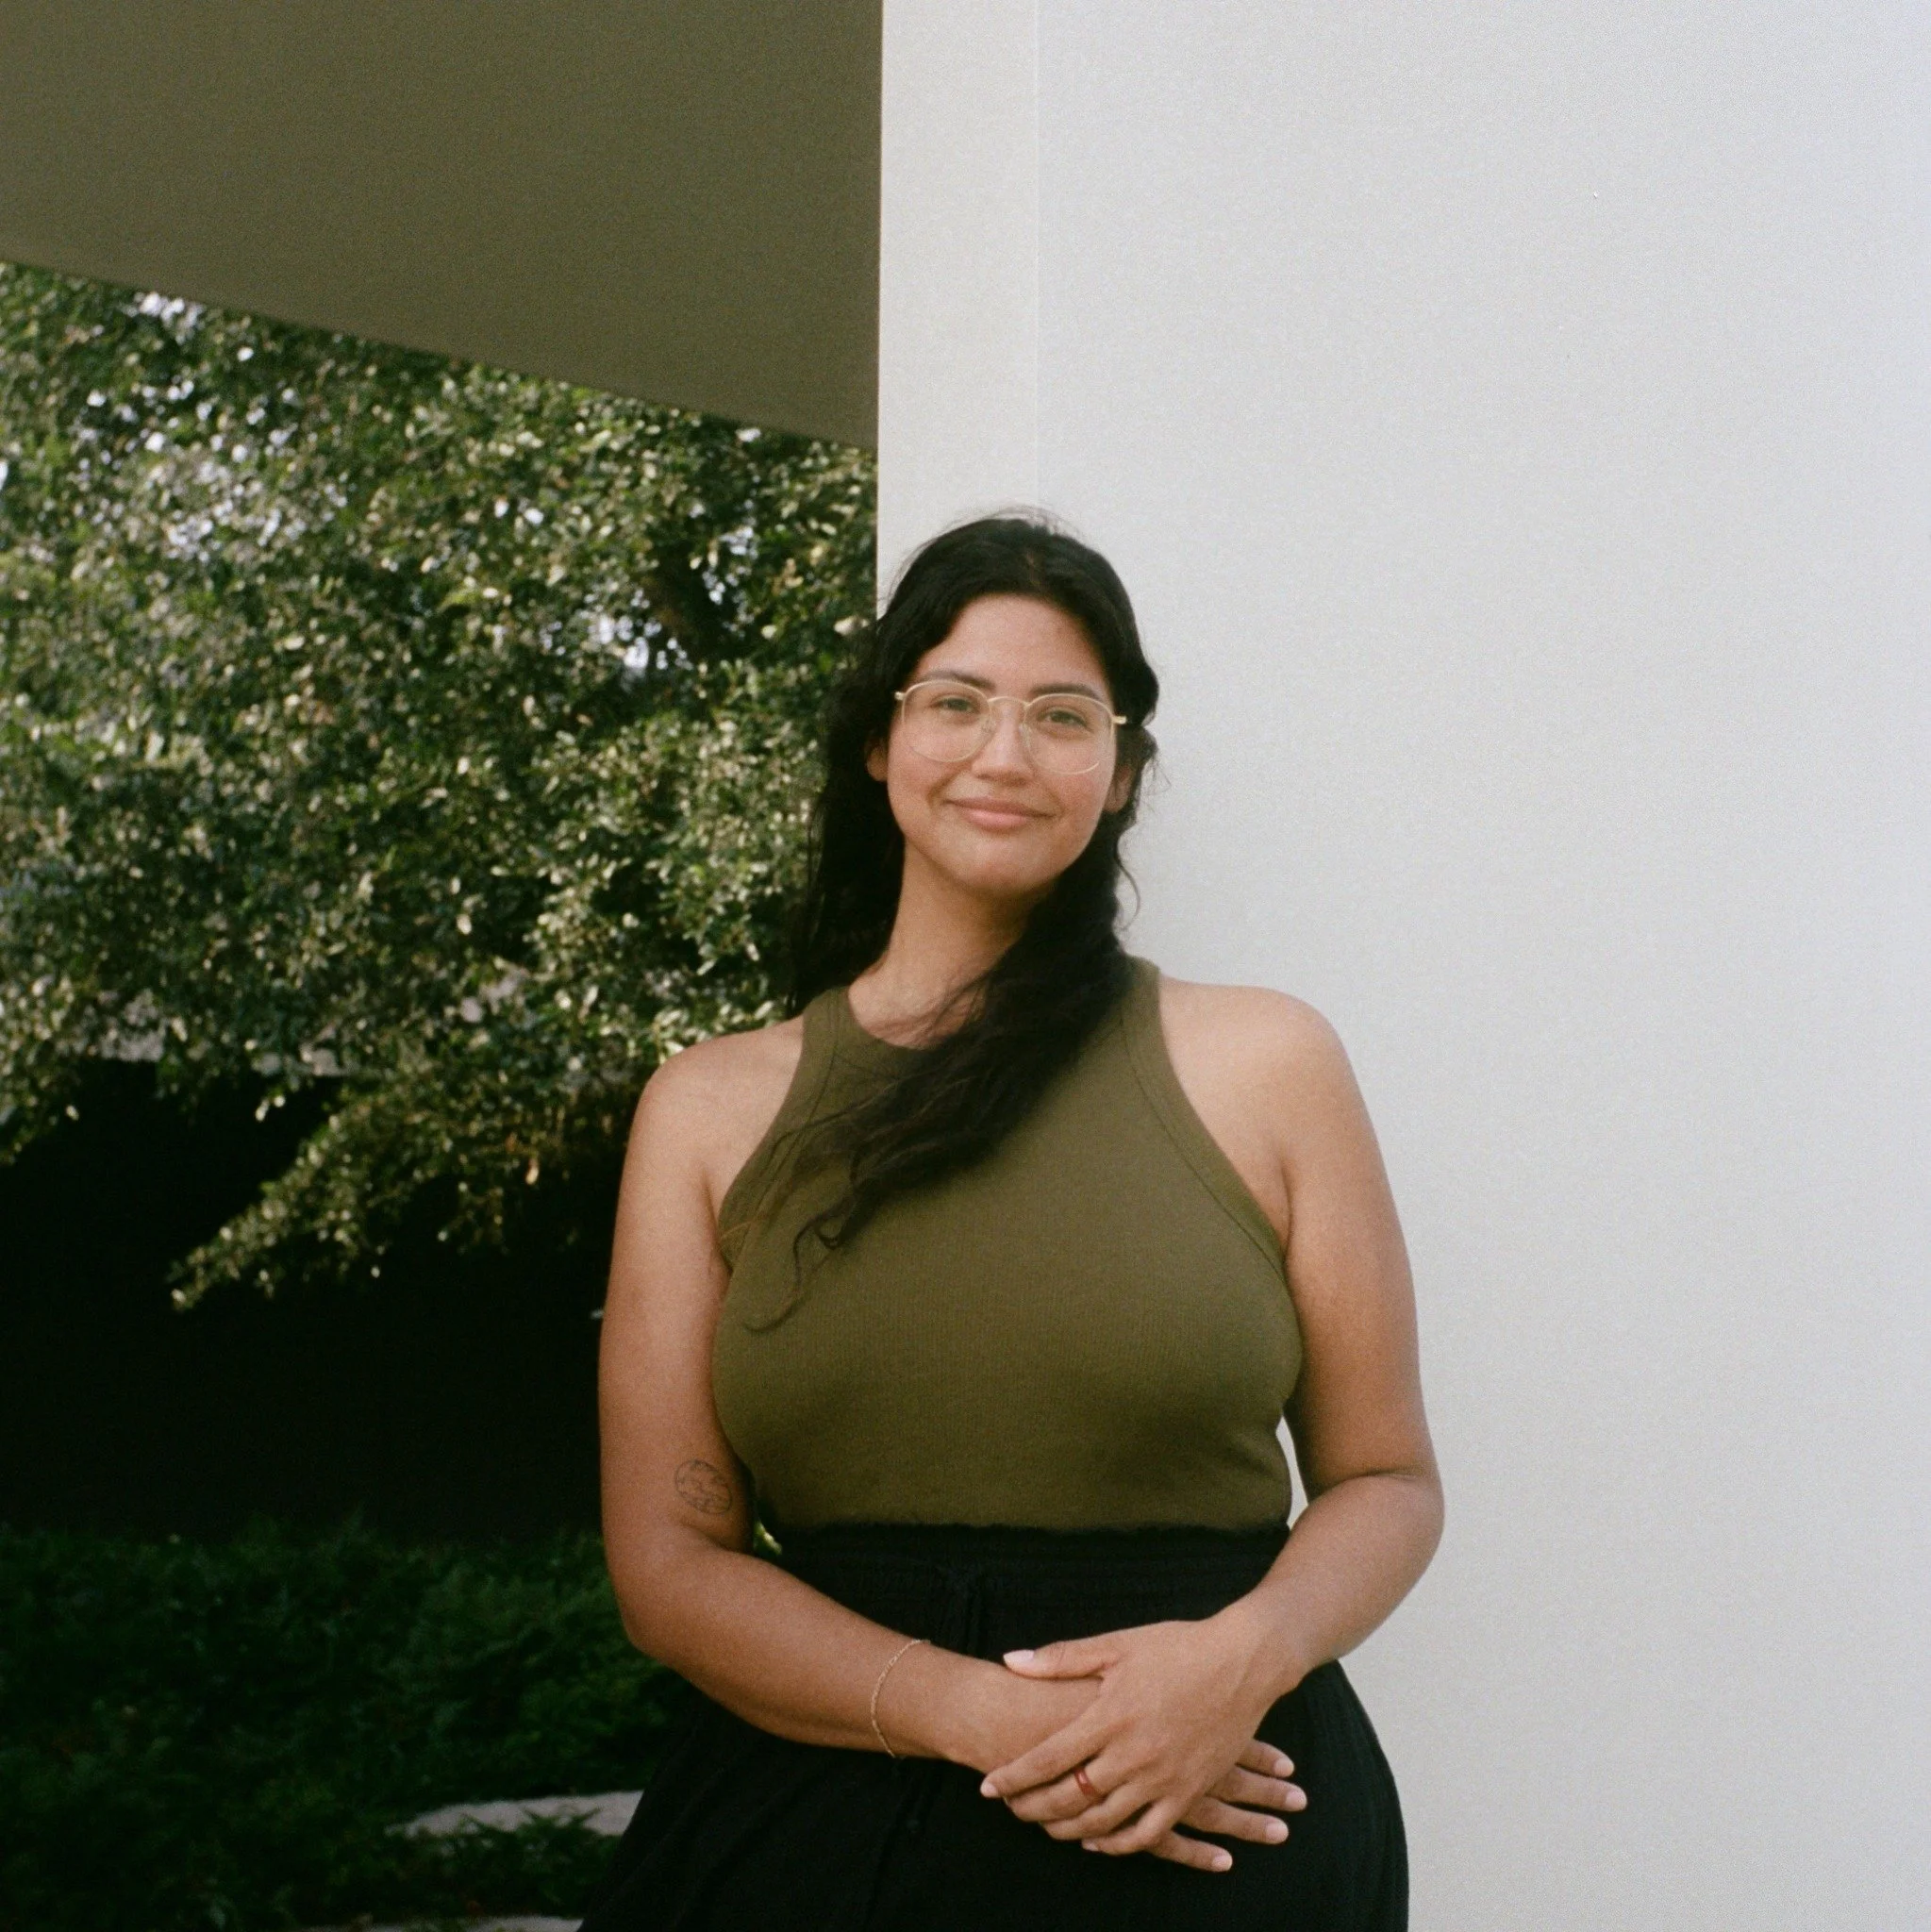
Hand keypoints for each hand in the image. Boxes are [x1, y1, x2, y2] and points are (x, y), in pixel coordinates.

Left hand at [977, 1616, 1299, 1871]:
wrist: (1242, 1662)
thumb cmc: (1177, 1647)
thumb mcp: (1118, 1645)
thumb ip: (1062, 1659)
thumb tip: (1011, 1660)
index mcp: (1111, 1715)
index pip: (1049, 1757)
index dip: (1014, 1776)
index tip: (988, 1787)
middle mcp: (1134, 1753)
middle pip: (1070, 1798)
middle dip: (1033, 1808)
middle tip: (1011, 1810)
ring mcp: (1163, 1777)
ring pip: (1105, 1822)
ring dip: (1069, 1830)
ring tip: (1046, 1826)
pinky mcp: (1189, 1791)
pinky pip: (1149, 1833)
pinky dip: (1118, 1844)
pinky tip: (1098, 1841)